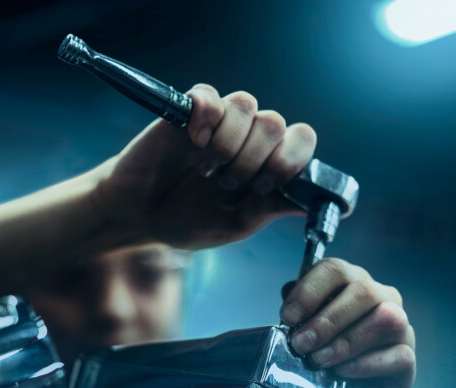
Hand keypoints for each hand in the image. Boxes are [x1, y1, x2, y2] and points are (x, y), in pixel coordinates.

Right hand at [94, 84, 316, 248]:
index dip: (289, 160)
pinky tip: (194, 143)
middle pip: (275, 122)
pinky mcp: (188, 112)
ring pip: (246, 105)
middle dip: (253, 160)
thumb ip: (272, 207)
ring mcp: (218, 123)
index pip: (301, 139)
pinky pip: (209, 96)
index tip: (263, 187)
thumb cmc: (187, 221)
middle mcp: (246, 138)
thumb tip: (315, 201)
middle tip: (226, 184)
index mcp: (265, 163)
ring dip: (229, 144)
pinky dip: (205, 119)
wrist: (140, 217)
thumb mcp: (236, 224)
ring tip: (206, 169)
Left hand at [280, 258, 415, 387]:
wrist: (356, 382)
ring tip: (319, 359)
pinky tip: (343, 371)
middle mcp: (381, 296)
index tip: (288, 317)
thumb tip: (288, 293)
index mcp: (352, 281)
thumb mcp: (307, 322)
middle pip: (362, 292)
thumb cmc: (330, 343)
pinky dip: (367, 364)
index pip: (334, 270)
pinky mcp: (407, 355)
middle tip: (301, 343)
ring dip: (346, 342)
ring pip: (385, 319)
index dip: (309, 291)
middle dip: (326, 320)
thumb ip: (299, 307)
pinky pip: (399, 355)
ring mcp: (400, 324)